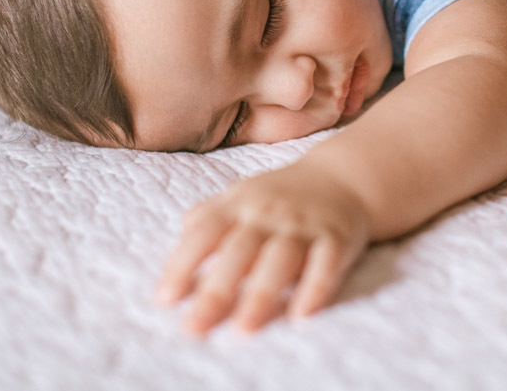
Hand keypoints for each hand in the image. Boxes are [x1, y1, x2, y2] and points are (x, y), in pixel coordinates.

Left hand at [156, 162, 371, 334]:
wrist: (341, 178)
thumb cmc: (278, 196)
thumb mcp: (238, 197)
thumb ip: (205, 220)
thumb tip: (175, 259)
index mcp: (238, 204)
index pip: (204, 232)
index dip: (182, 263)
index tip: (165, 299)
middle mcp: (268, 213)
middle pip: (239, 251)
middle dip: (216, 290)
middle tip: (195, 327)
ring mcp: (303, 225)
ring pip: (281, 259)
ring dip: (262, 293)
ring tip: (243, 329)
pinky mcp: (336, 238)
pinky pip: (326, 264)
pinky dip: (315, 288)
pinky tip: (300, 315)